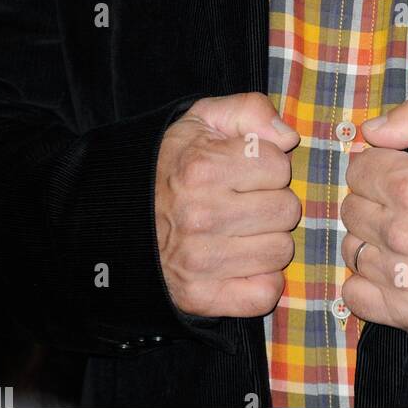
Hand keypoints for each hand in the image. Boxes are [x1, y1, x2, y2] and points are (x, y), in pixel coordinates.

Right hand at [154, 92, 300, 317]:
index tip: (247, 170)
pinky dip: (261, 280)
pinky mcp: (201, 297)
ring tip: (242, 230)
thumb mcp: (202, 120)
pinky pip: (265, 293)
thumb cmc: (171, 165)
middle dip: (272, 202)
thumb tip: (289, 138)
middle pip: (286, 210)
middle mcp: (201, 215)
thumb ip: (249, 110)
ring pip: (281, 252)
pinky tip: (242, 262)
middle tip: (247, 202)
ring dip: (269, 240)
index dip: (269, 165)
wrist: (119, 219)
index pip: (280, 166)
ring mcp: (200, 261)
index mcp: (202, 167)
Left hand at [340, 98, 407, 334]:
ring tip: (404, 234)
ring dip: (371, 239)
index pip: (358, 170)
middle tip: (403, 201)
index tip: (396, 170)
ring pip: (352, 248)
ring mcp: (402, 276)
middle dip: (372, 199)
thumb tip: (370, 130)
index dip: (377, 164)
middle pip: (352, 208)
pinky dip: (368, 281)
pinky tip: (393, 267)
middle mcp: (400, 233)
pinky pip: (356, 294)